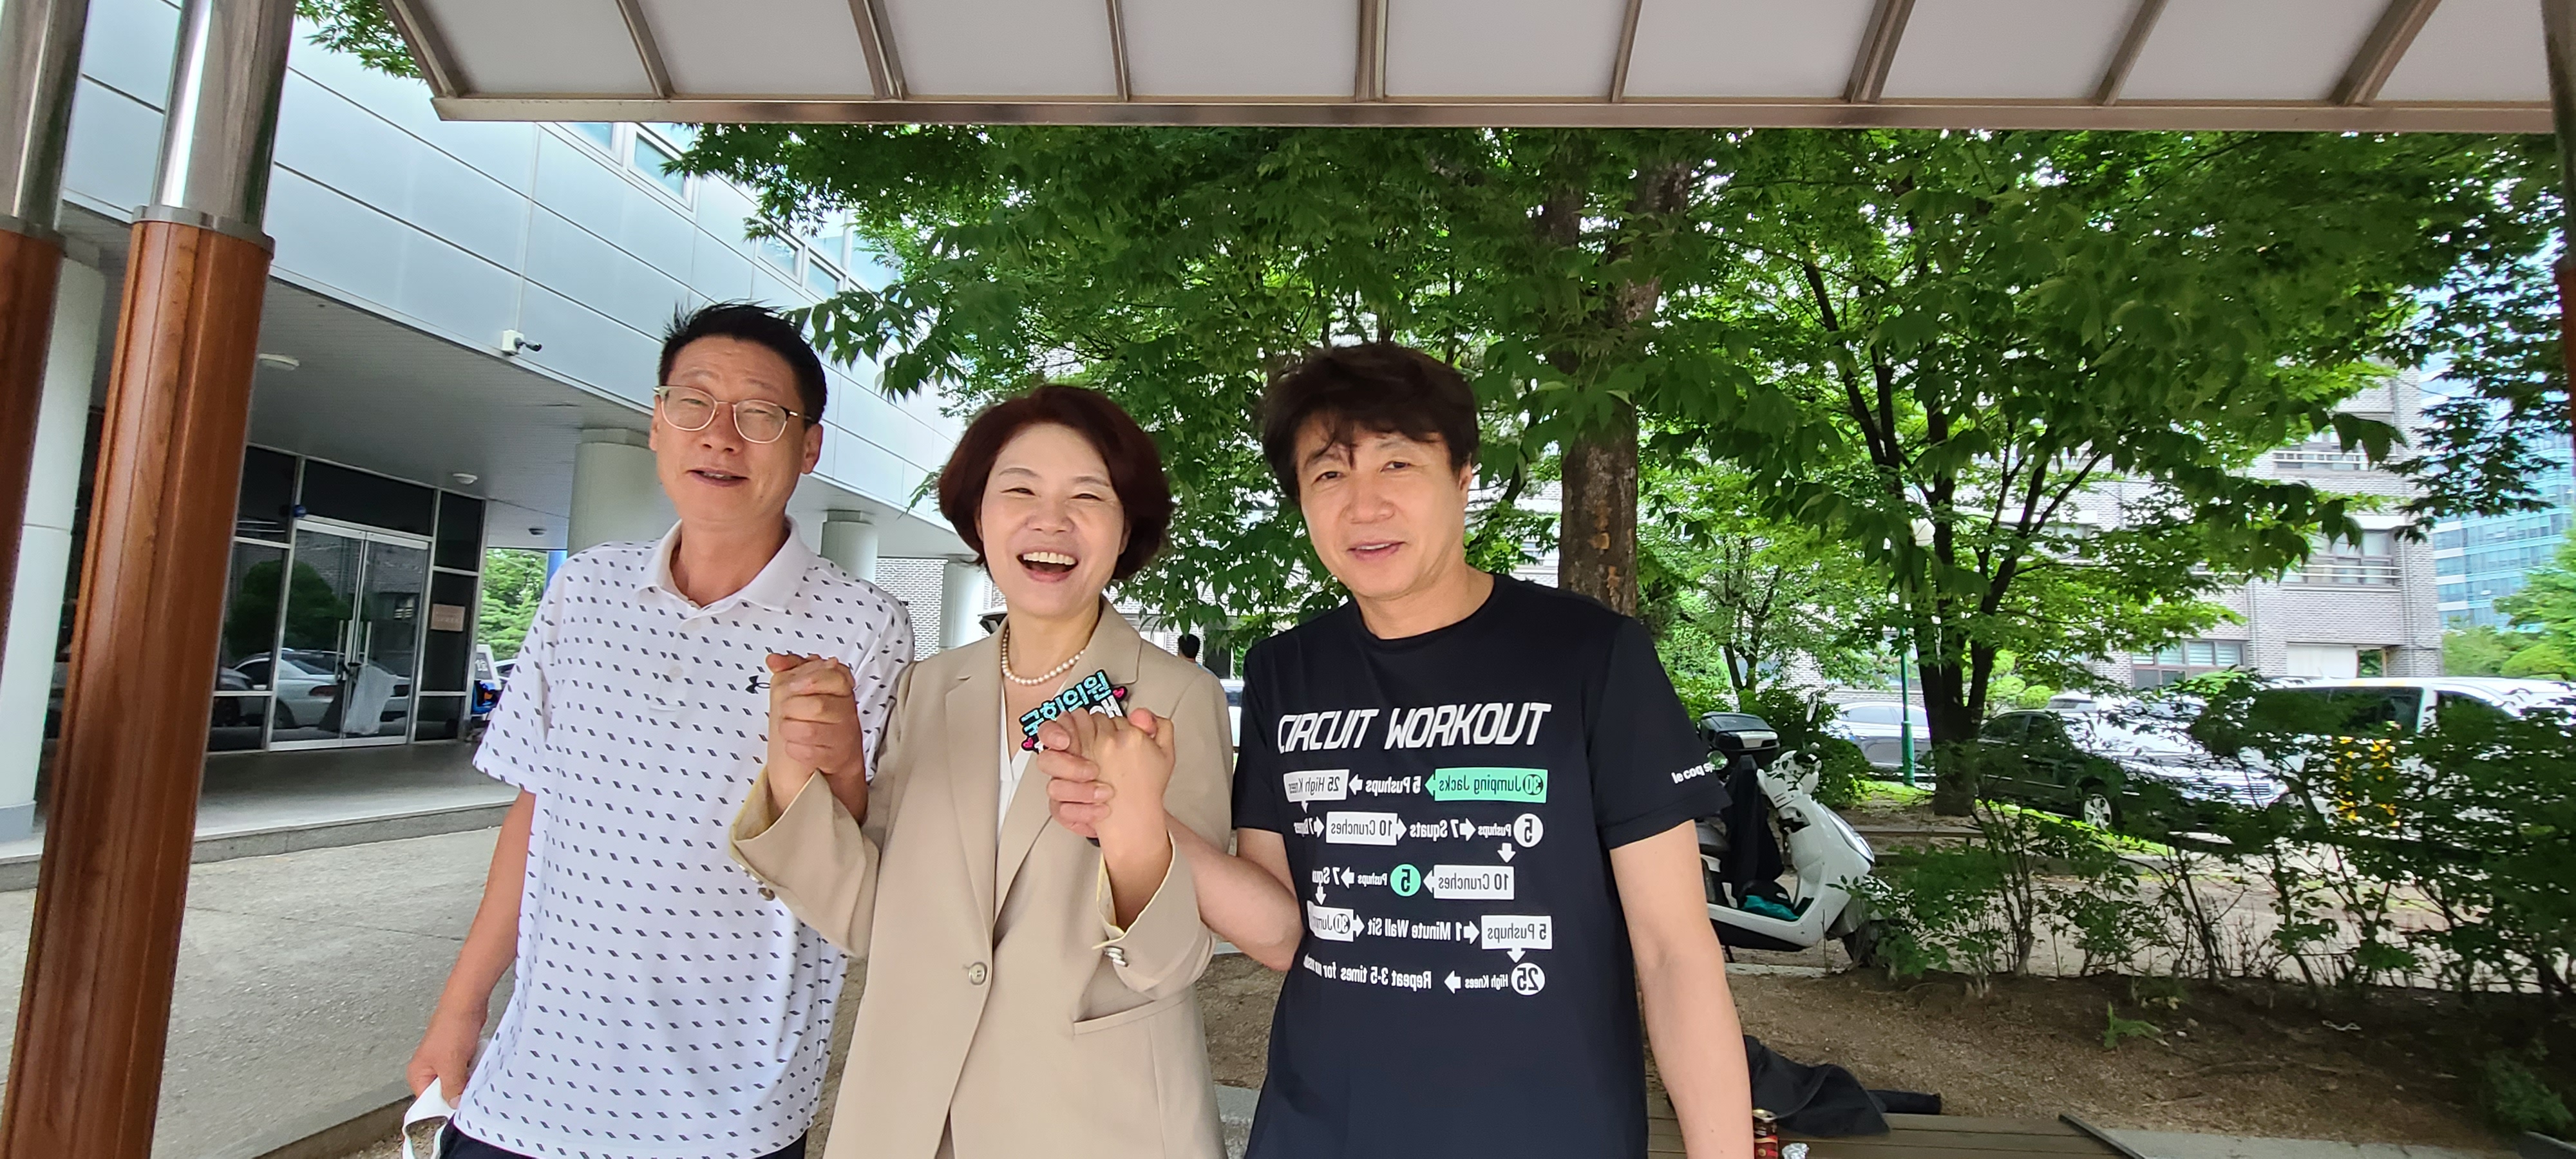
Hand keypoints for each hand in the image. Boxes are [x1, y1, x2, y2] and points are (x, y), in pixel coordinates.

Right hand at [406, 1001, 484, 1098]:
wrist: (467, 1003)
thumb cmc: (452, 1027)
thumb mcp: (450, 1065)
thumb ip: (452, 1088)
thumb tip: (455, 1104)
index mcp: (418, 1074)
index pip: (428, 1102)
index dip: (444, 1106)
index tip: (458, 1105)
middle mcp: (428, 1069)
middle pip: (445, 1092)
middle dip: (459, 1089)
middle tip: (468, 1081)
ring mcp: (444, 1061)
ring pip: (459, 1080)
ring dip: (469, 1076)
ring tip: (472, 1064)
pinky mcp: (458, 1054)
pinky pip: (467, 1069)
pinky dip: (474, 1066)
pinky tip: (477, 1057)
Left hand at [766, 653, 866, 817]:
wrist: (834, 751)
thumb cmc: (819, 715)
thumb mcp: (806, 685)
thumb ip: (792, 668)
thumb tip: (773, 660)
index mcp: (842, 688)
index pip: (834, 676)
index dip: (808, 680)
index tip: (792, 686)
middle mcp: (847, 711)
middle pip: (817, 706)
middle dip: (791, 709)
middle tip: (786, 710)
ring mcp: (843, 735)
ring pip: (808, 731)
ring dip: (789, 729)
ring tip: (788, 727)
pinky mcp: (834, 758)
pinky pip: (806, 752)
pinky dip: (793, 748)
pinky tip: (794, 743)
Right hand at [1037, 707, 1173, 848]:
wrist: (1139, 813)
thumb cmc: (1141, 780)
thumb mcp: (1157, 751)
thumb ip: (1151, 726)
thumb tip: (1140, 715)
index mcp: (1085, 743)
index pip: (1055, 730)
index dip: (1056, 733)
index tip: (1067, 740)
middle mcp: (1070, 765)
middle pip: (1047, 759)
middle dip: (1068, 764)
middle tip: (1093, 771)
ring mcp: (1065, 789)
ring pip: (1053, 787)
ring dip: (1079, 791)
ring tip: (1105, 793)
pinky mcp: (1066, 811)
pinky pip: (1062, 812)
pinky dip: (1082, 813)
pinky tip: (1102, 810)